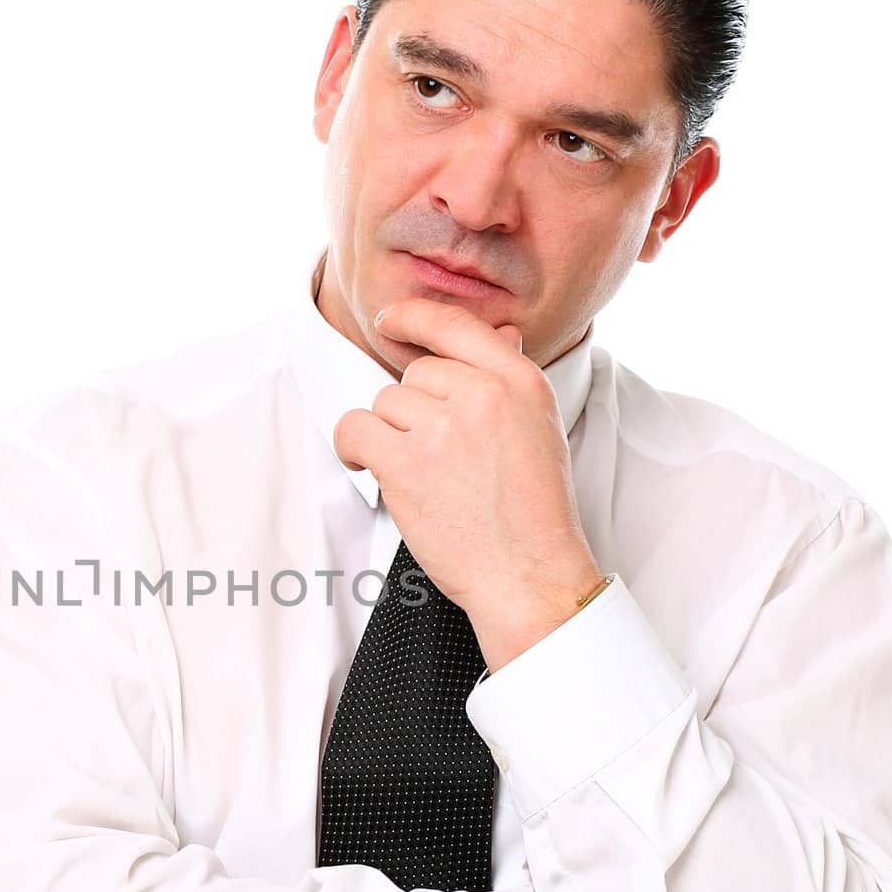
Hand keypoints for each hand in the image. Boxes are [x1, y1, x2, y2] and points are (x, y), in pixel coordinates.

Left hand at [331, 298, 603, 670]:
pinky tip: (369, 466)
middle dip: (413, 411)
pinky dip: (352, 448)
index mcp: (519, 382)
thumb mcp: (539, 428)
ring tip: (417, 473)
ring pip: (384, 404)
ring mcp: (442, 428)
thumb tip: (499, 332)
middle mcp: (481, 396)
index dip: (414, 318)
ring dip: (388, 436)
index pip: (455, 326)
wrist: (529, 573)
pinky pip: (354, 429)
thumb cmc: (534, 512)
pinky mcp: (406, 463)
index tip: (391, 322)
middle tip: (435, 454)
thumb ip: (509, 377)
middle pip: (414, 375)